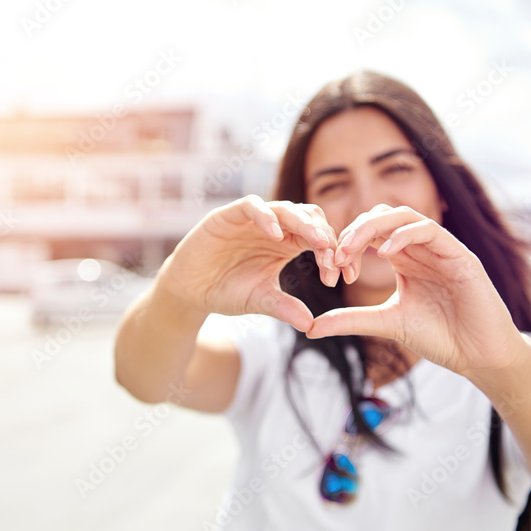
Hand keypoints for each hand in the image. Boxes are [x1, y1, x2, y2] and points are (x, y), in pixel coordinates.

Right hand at [157, 195, 338, 332]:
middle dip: (325, 236)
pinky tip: (276, 235)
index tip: (341, 276)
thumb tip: (311, 325)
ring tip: (317, 242)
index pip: (318, 239)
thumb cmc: (226, 292)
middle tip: (334, 258)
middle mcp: (273, 227)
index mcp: (287, 244)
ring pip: (285, 208)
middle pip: (308, 218)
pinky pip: (251, 206)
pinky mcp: (228, 215)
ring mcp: (251, 219)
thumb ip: (284, 307)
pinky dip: (266, 216)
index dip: (332, 254)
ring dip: (304, 223)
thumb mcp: (260, 300)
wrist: (190, 291)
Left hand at [307, 205, 528, 376]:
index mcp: (405, 259)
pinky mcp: (460, 256)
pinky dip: (405, 235)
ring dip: (374, 227)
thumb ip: (352, 319)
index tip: (332, 267)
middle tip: (336, 253)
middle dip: (355, 230)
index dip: (347, 243)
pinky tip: (384, 252)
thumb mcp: (387, 324)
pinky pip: (430, 231)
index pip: (370, 233)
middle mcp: (421, 249)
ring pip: (405, 216)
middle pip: (383, 216)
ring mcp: (441, 249)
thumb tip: (311, 328)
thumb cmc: (440, 337)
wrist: (479, 356)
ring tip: (353, 247)